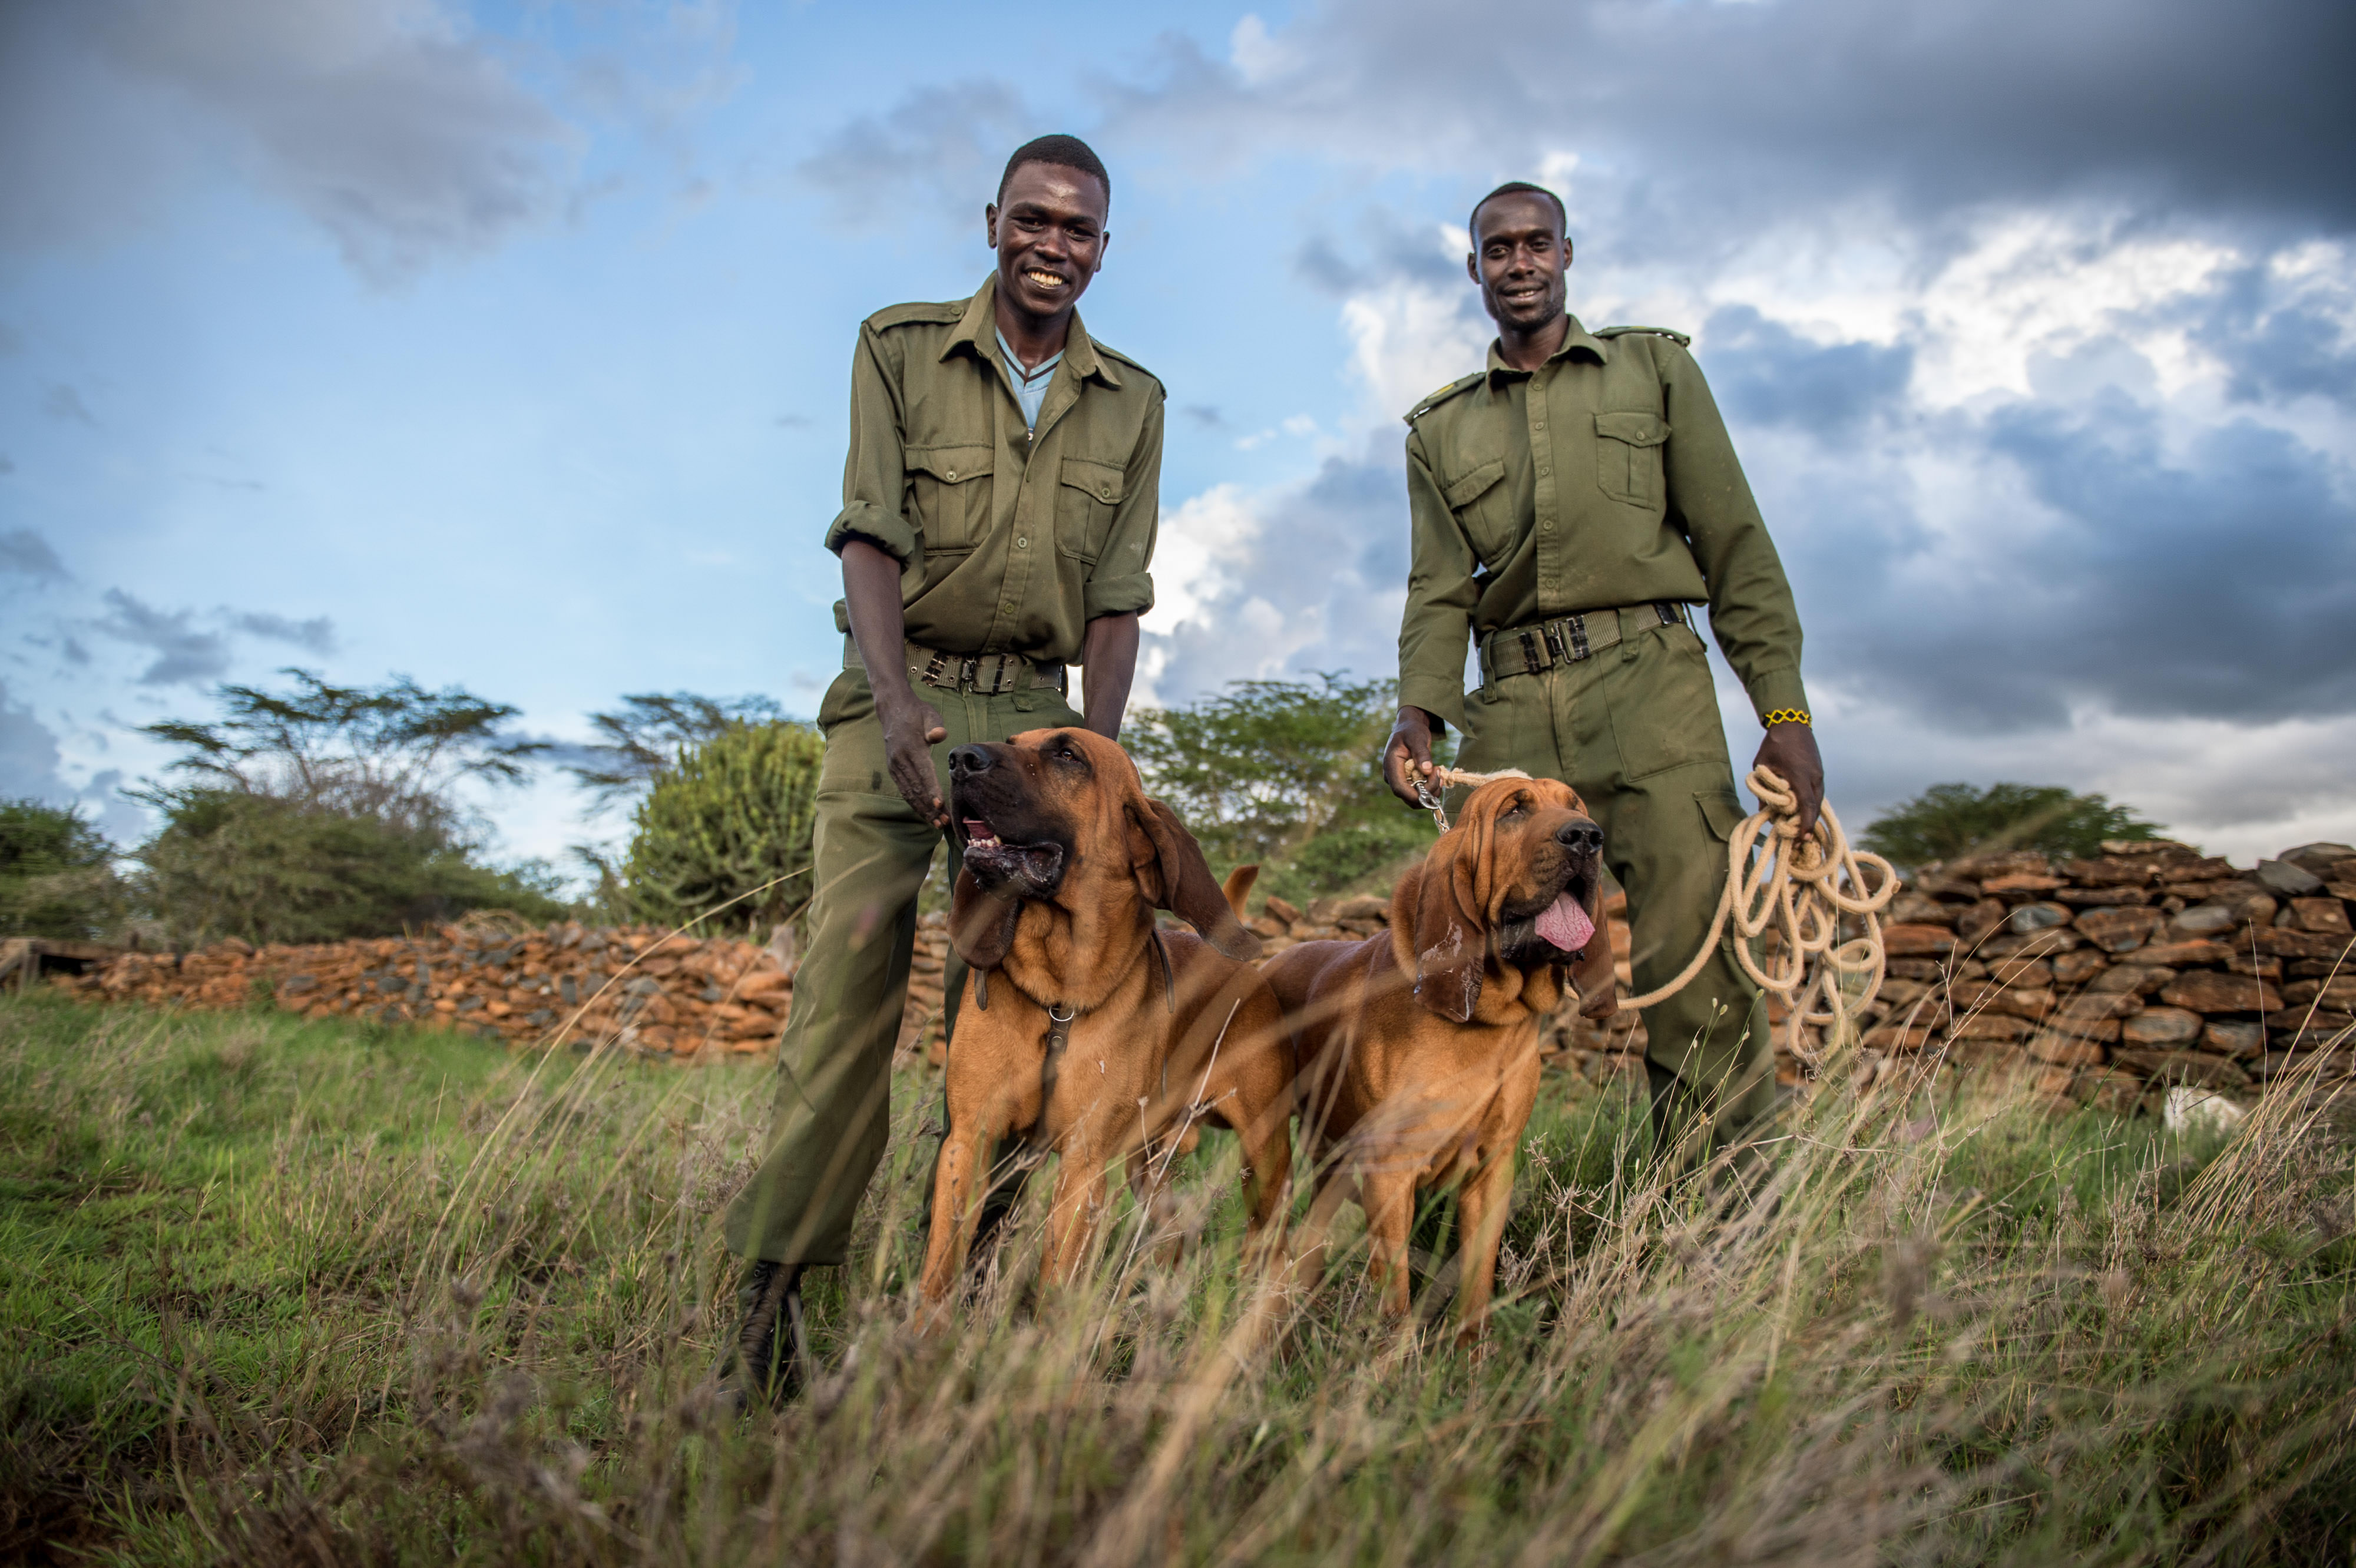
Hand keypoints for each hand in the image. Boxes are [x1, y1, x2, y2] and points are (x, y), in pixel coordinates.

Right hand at [878, 690, 949, 826]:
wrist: (893, 709)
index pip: (923, 772)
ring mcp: (894, 765)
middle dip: (930, 807)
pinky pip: (903, 789)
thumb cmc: (917, 713)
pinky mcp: (893, 769)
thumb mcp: (929, 714)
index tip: (940, 805)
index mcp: (911, 747)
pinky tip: (924, 812)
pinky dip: (913, 803)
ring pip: (908, 792)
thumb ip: (935, 725)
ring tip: (936, 823)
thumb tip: (939, 735)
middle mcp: (900, 759)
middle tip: (943, 822)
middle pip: (916, 788)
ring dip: (922, 809)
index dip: (932, 790)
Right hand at [1382, 706, 1438, 807]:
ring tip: (1439, 773)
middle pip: (1408, 796)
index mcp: (1391, 765)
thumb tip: (1427, 770)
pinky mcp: (1408, 782)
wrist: (1409, 728)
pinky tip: (1437, 776)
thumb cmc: (1411, 730)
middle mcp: (1393, 776)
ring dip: (1431, 791)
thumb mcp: (1417, 737)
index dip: (1415, 794)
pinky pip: (1419, 793)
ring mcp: (1400, 780)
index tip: (1433, 786)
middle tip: (1439, 773)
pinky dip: (1431, 789)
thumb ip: (1421, 752)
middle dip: (1427, 791)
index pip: (1399, 788)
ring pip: (1415, 798)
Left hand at [1753, 721, 1823, 841]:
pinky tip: (1803, 811)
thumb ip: (1763, 789)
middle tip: (1800, 841)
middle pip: (1815, 806)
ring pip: (1818, 800)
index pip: (1806, 804)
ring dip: (1811, 814)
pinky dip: (1811, 803)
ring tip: (1801, 830)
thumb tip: (1762, 810)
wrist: (1791, 723)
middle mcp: (1814, 776)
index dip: (1806, 823)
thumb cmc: (1773, 744)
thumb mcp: (1762, 766)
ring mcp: (1819, 773)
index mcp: (1800, 775)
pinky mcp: (1819, 771)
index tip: (1803, 838)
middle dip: (1809, 824)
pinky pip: (1817, 792)